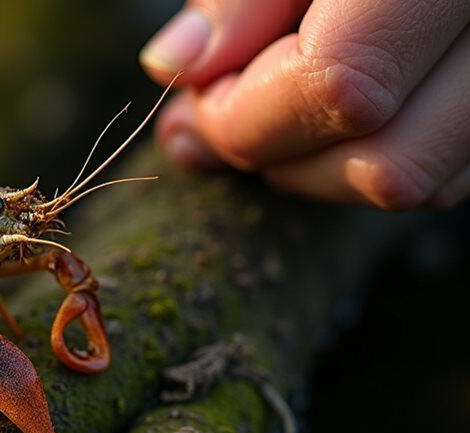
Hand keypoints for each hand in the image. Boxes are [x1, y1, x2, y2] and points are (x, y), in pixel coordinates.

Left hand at [140, 0, 469, 209]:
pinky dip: (377, 159)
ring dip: (325, 171)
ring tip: (277, 115)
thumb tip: (177, 66)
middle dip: (283, 158)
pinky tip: (333, 120)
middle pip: (389, 160)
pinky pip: (452, 169)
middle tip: (228, 116)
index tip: (195, 103)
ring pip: (424, 180)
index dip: (246, 116)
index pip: (341, 84)